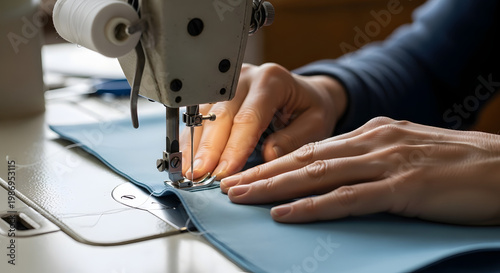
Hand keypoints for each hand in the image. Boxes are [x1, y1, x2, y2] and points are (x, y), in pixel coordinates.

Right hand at [180, 63, 346, 179]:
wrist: (307, 94)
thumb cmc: (311, 110)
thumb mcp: (315, 125)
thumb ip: (293, 140)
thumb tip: (266, 157)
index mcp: (271, 81)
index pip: (249, 117)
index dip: (234, 147)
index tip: (224, 172)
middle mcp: (245, 77)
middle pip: (221, 115)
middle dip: (209, 148)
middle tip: (199, 174)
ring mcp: (227, 83)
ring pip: (205, 114)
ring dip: (196, 145)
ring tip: (189, 171)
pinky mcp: (216, 91)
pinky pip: (199, 115)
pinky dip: (193, 138)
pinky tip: (187, 157)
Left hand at [221, 117, 499, 224]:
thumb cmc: (458, 165)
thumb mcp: (405, 154)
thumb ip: (371, 161)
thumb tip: (338, 174)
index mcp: (373, 134)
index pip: (312, 149)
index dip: (276, 162)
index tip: (248, 173)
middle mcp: (373, 142)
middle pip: (305, 159)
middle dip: (263, 173)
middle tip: (230, 185)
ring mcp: (387, 163)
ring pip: (317, 174)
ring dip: (275, 187)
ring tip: (243, 197)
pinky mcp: (403, 188)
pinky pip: (348, 198)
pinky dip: (313, 206)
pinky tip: (286, 214)